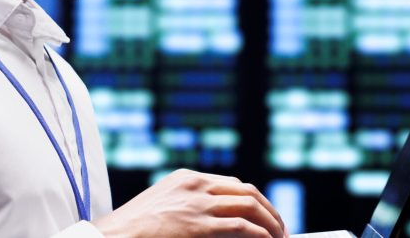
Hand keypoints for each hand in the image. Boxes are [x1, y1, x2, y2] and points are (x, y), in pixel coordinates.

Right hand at [92, 168, 287, 237]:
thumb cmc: (129, 231)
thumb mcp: (160, 208)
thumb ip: (184, 207)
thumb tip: (210, 223)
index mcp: (186, 179)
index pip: (231, 184)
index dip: (253, 200)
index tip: (263, 214)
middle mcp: (195, 186)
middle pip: (246, 191)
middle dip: (268, 210)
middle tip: (279, 228)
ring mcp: (198, 205)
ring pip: (250, 206)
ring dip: (271, 223)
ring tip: (280, 237)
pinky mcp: (199, 227)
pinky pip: (242, 227)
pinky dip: (261, 234)